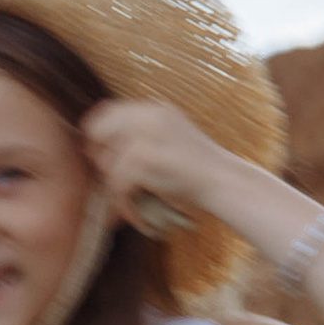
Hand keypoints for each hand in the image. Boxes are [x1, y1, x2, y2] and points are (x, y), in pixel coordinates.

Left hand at [80, 96, 228, 227]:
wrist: (226, 184)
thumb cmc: (197, 173)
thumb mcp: (169, 142)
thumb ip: (139, 139)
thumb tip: (96, 148)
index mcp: (155, 109)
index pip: (106, 112)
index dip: (97, 137)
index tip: (102, 160)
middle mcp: (149, 115)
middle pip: (98, 132)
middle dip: (100, 160)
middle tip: (113, 184)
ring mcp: (147, 135)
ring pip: (106, 162)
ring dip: (115, 189)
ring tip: (131, 205)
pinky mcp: (145, 158)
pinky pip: (117, 184)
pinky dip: (124, 204)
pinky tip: (137, 215)